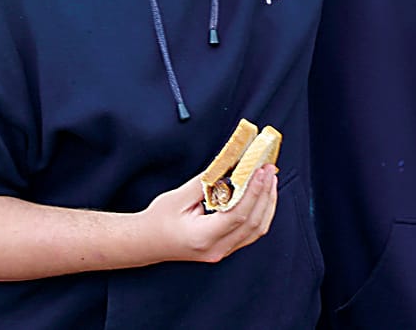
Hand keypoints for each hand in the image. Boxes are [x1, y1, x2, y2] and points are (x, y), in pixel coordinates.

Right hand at [140, 166, 278, 264]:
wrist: (145, 242)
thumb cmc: (158, 220)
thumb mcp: (179, 196)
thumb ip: (207, 182)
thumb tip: (231, 164)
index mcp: (203, 237)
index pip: (238, 214)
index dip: (253, 191)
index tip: (261, 170)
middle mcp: (216, 249)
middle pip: (253, 222)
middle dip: (265, 193)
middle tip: (270, 169)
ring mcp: (222, 252)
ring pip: (257, 230)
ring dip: (267, 203)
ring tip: (270, 179)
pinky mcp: (225, 248)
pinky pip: (251, 232)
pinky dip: (261, 212)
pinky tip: (262, 195)